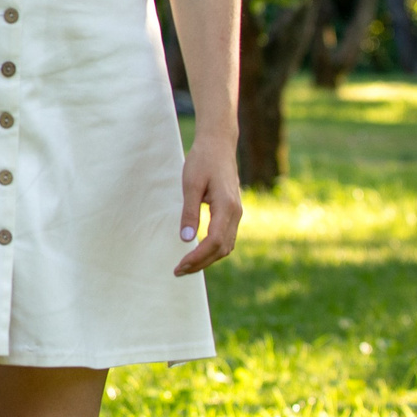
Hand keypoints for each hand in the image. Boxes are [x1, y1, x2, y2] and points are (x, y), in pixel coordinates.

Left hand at [174, 136, 241, 274]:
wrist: (218, 145)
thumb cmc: (202, 161)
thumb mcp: (191, 185)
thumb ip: (190, 212)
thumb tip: (186, 239)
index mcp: (226, 207)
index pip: (213, 242)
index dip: (197, 257)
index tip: (180, 265)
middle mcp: (236, 213)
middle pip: (221, 249)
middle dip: (201, 263)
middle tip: (179, 271)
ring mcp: (237, 214)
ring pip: (226, 246)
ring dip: (207, 259)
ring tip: (186, 266)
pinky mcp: (233, 212)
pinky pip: (226, 238)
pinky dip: (214, 250)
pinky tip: (199, 253)